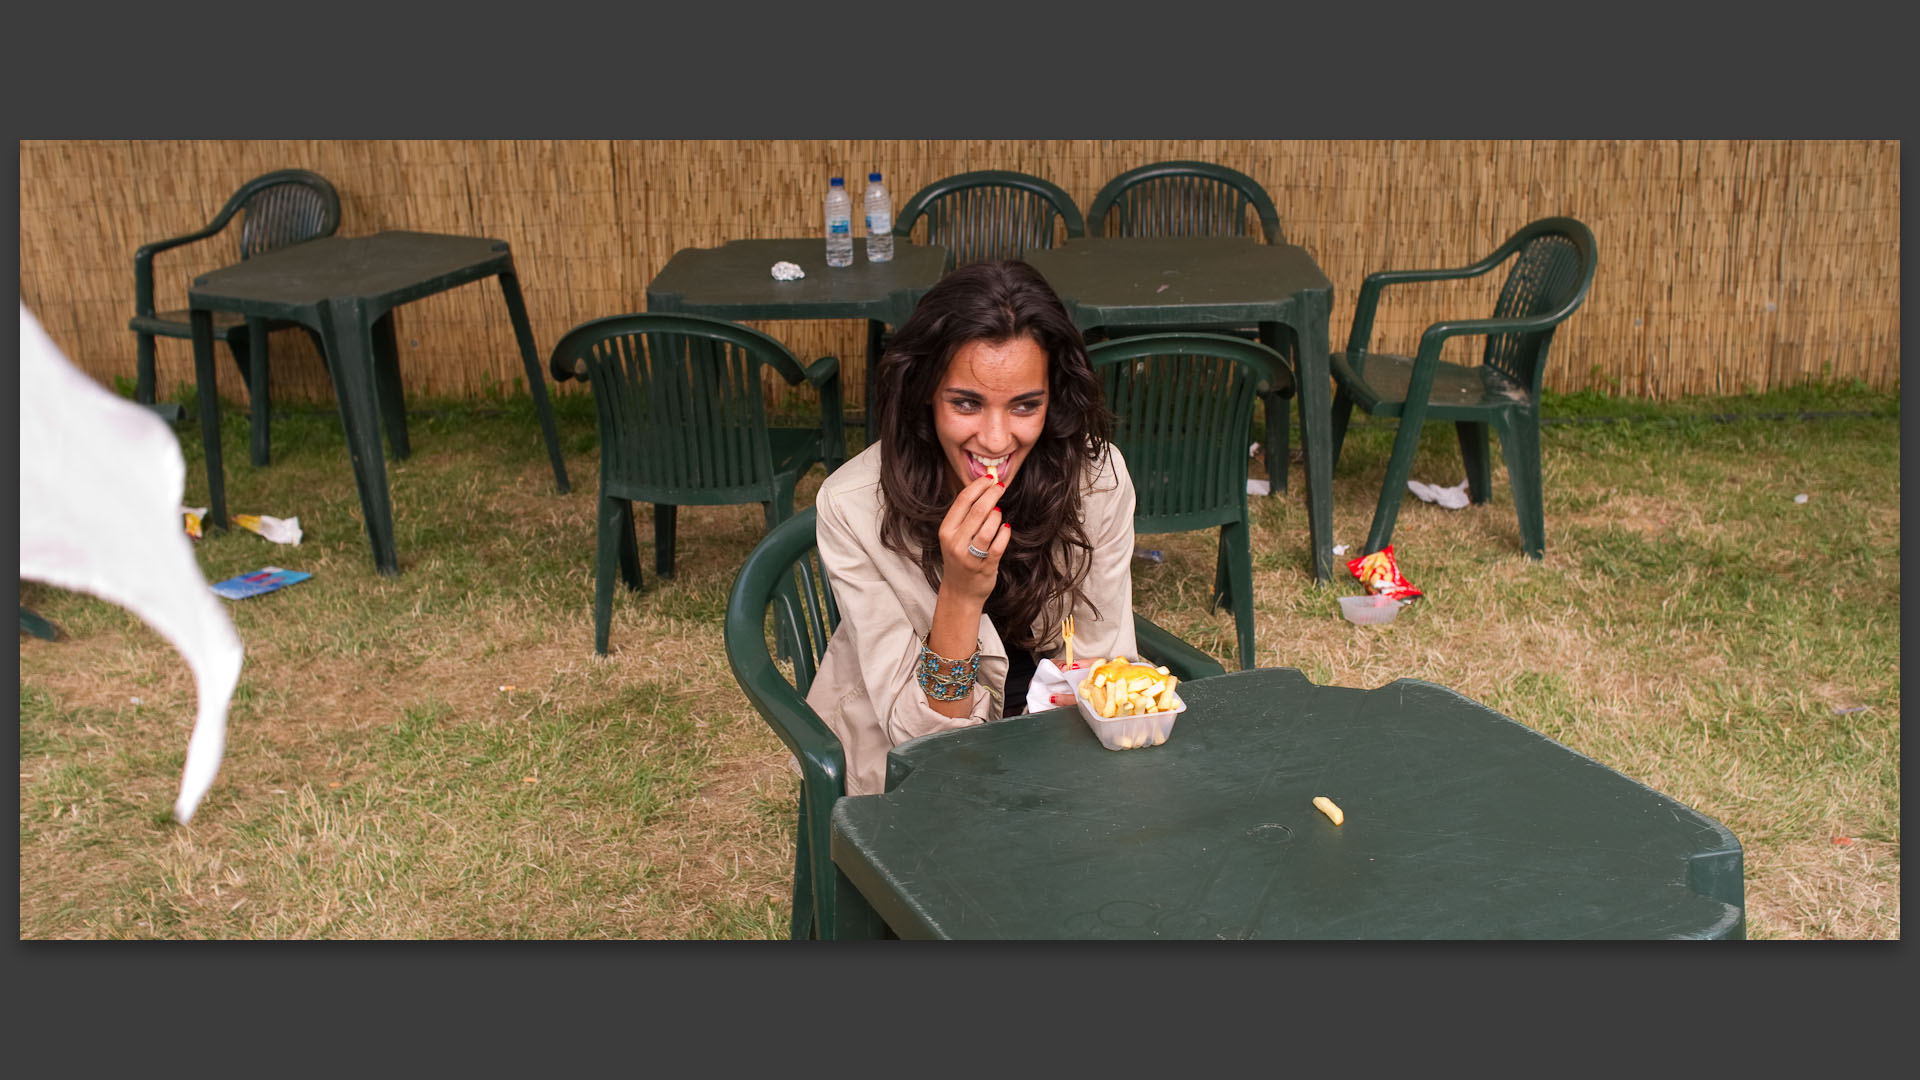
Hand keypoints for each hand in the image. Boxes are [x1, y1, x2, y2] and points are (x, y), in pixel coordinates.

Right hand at [937, 475, 1009, 602]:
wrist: (959, 592)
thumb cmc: (960, 559)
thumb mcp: (954, 536)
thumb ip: (965, 516)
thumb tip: (983, 488)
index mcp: (946, 531)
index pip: (963, 501)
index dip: (978, 486)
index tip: (990, 478)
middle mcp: (955, 542)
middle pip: (978, 510)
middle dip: (992, 494)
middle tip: (1001, 486)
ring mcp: (970, 556)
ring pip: (989, 527)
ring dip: (997, 516)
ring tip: (998, 513)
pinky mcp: (984, 567)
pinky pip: (998, 545)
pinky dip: (1004, 534)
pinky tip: (1006, 528)